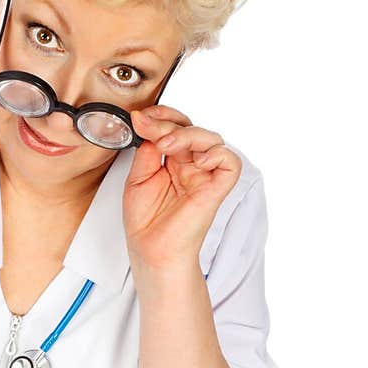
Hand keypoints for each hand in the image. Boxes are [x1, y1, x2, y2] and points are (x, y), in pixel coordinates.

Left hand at [122, 104, 241, 269]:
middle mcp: (191, 165)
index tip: (141, 118)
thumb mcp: (137, 177)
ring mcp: (205, 176)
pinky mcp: (217, 189)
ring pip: (211, 139)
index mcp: (173, 161)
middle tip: (148, 127)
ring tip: (166, 144)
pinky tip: (197, 161)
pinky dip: (216, 154)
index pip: (176, 126)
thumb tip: (148, 123)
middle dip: (168, 123)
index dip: (162, 116)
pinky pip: (230, 162)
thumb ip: (146, 150)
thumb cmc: (146, 222)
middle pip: (191, 129)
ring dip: (187, 134)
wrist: (152, 251)